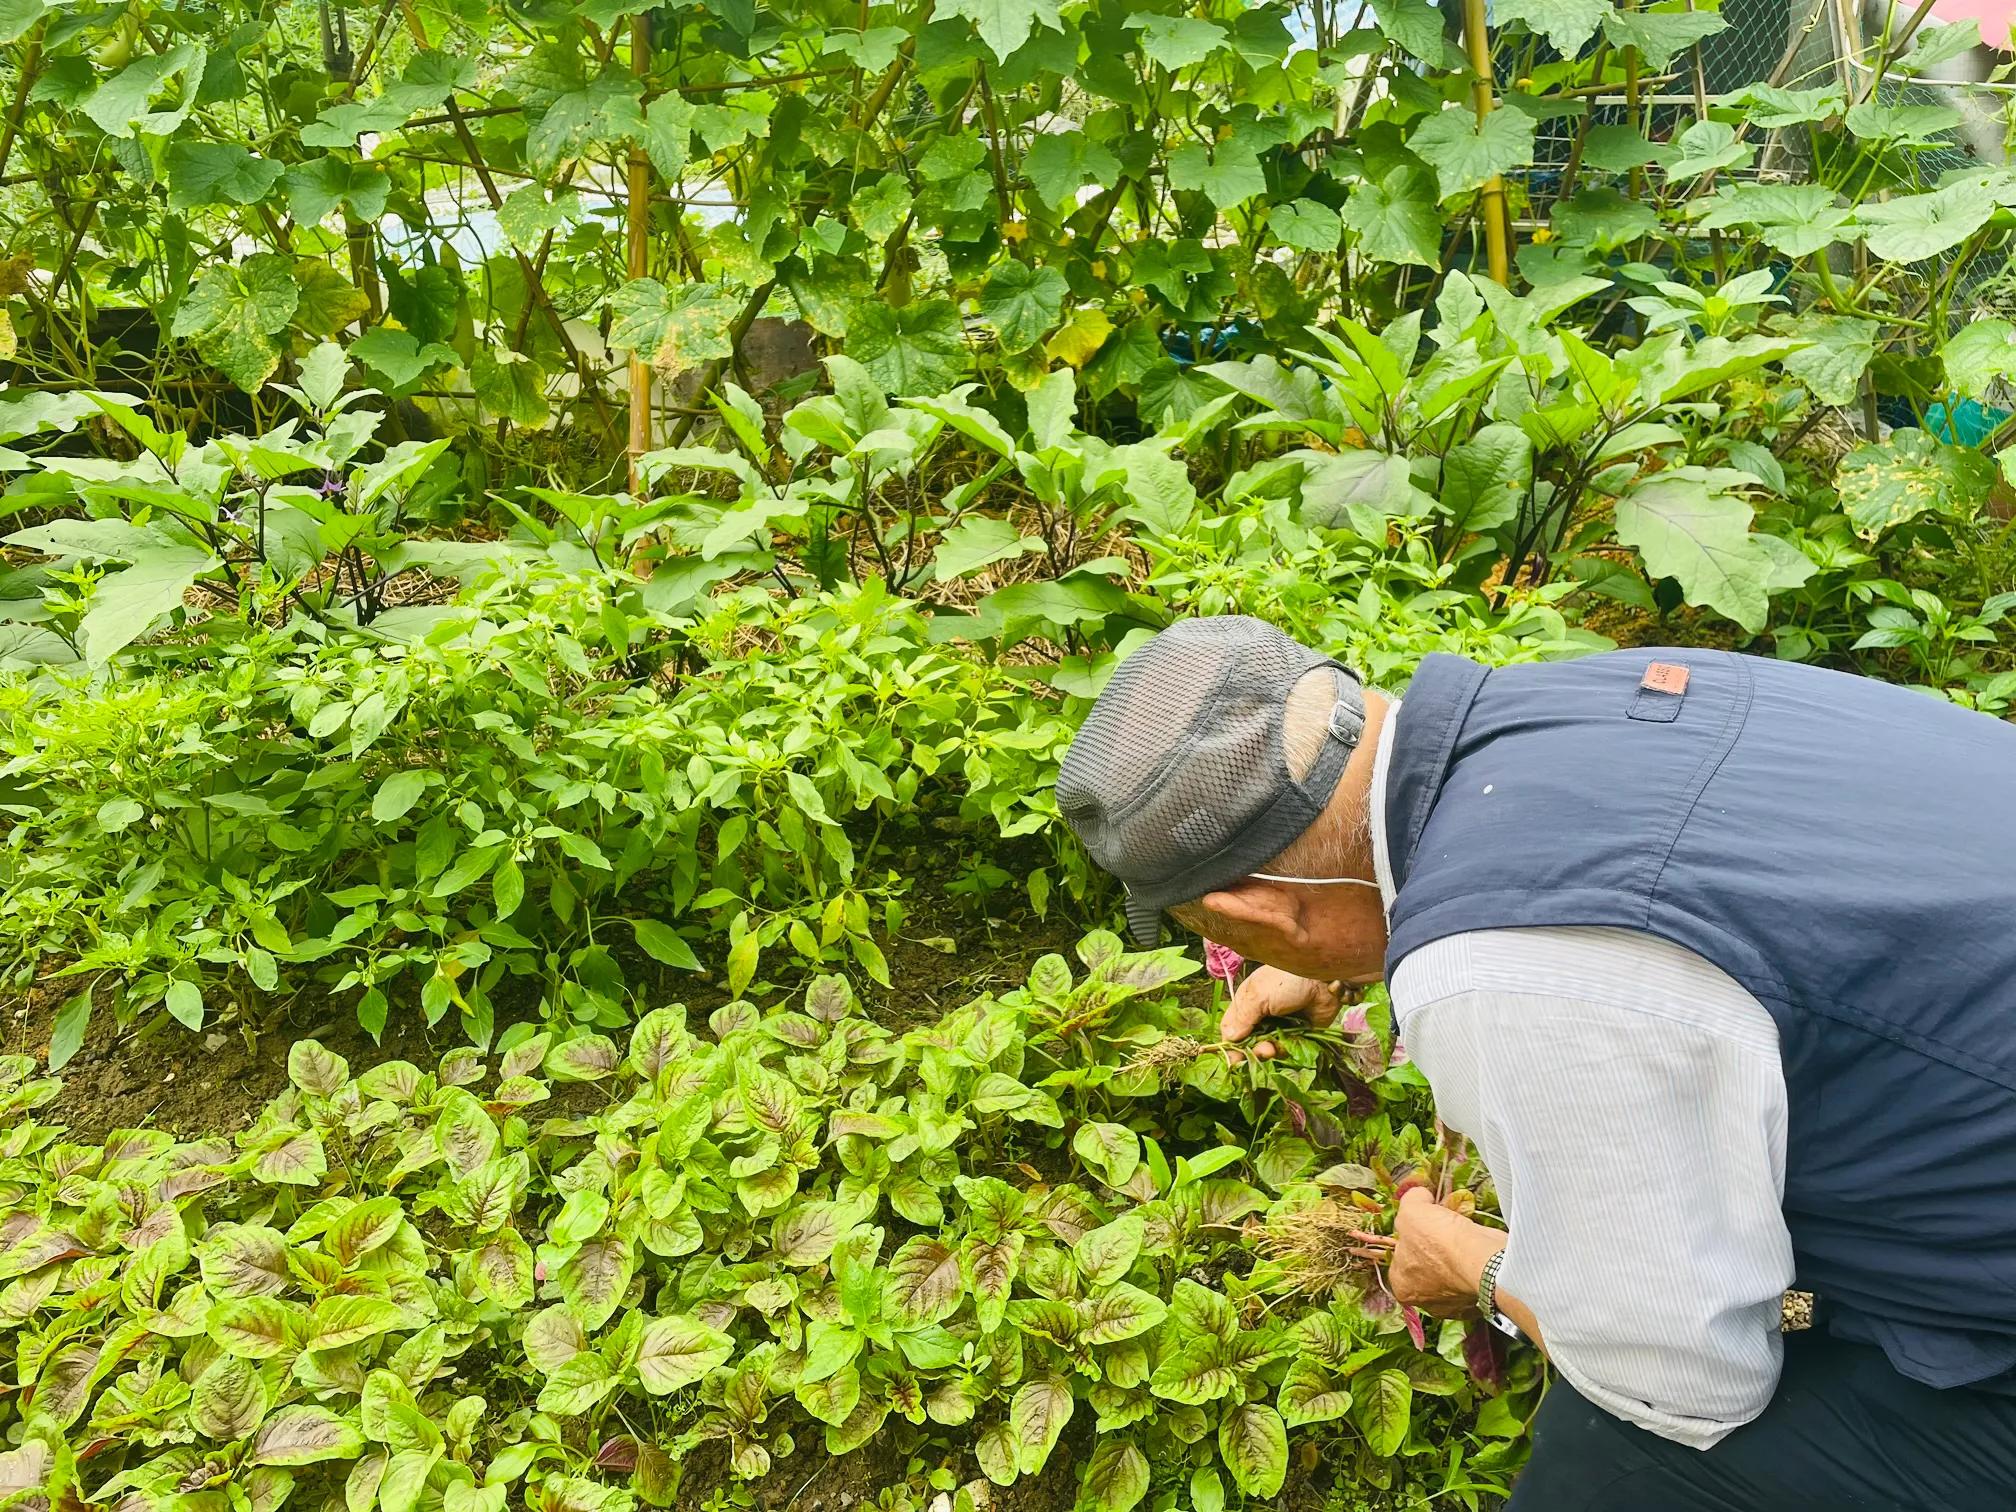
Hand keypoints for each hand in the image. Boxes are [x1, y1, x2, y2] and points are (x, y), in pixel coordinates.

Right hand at [1219, 966, 1341, 1059]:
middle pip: (1248, 1041)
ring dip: (1267, 1051)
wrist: (1324, 980)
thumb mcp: (1258, 996)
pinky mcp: (1298, 1034)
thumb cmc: (1287, 980)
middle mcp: (1261, 1015)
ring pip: (1266, 1047)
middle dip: (1251, 1049)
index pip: (1231, 1028)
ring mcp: (1280, 1025)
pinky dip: (1283, 1051)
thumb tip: (1228, 1040)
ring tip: (1271, 1048)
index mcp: (1247, 1003)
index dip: (1230, 1044)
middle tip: (1260, 1050)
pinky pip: (1285, 1049)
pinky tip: (1285, 1046)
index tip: (1233, 1059)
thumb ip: (1242, 1018)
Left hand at [1352, 1187, 1506, 1314]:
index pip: (1401, 1256)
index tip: (1424, 1222)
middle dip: (1434, 1246)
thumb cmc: (1439, 1240)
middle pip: (1425, 1264)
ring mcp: (1454, 1303)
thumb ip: (1410, 1201)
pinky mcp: (1479, 1299)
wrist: (1482, 1260)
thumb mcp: (1412, 1209)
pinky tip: (1476, 1244)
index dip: (1411, 1235)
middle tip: (1445, 1226)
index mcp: (1402, 1285)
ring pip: (1451, 1271)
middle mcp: (1425, 1300)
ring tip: (1463, 1232)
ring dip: (1456, 1253)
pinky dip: (1475, 1261)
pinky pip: (1472, 1275)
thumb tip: (1420, 1196)